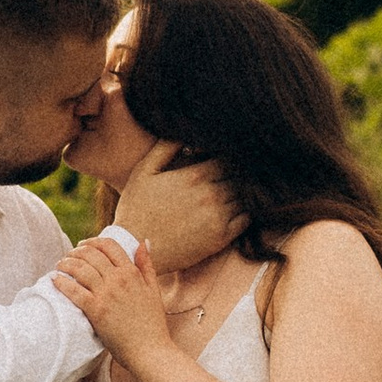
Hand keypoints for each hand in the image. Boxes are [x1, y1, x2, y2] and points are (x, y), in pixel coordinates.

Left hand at [52, 232, 173, 366]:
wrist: (150, 351)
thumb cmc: (153, 324)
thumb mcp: (154, 289)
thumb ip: (147, 265)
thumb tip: (143, 242)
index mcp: (132, 273)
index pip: (109, 246)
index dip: (93, 241)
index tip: (84, 245)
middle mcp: (118, 280)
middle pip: (91, 254)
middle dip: (76, 251)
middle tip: (69, 256)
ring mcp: (106, 294)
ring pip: (80, 269)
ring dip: (66, 264)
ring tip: (59, 265)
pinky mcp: (96, 311)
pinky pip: (74, 291)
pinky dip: (62, 283)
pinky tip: (55, 280)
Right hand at [115, 143, 244, 271]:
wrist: (135, 248)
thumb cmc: (136, 207)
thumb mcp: (144, 171)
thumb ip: (166, 148)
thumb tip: (186, 133)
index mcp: (195, 176)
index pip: (227, 159)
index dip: (227, 158)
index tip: (222, 161)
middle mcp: (210, 195)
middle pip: (238, 177)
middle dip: (236, 174)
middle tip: (230, 176)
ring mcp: (218, 217)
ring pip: (244, 196)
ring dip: (242, 192)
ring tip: (233, 192)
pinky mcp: (221, 238)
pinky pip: (246, 219)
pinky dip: (246, 212)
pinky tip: (235, 210)